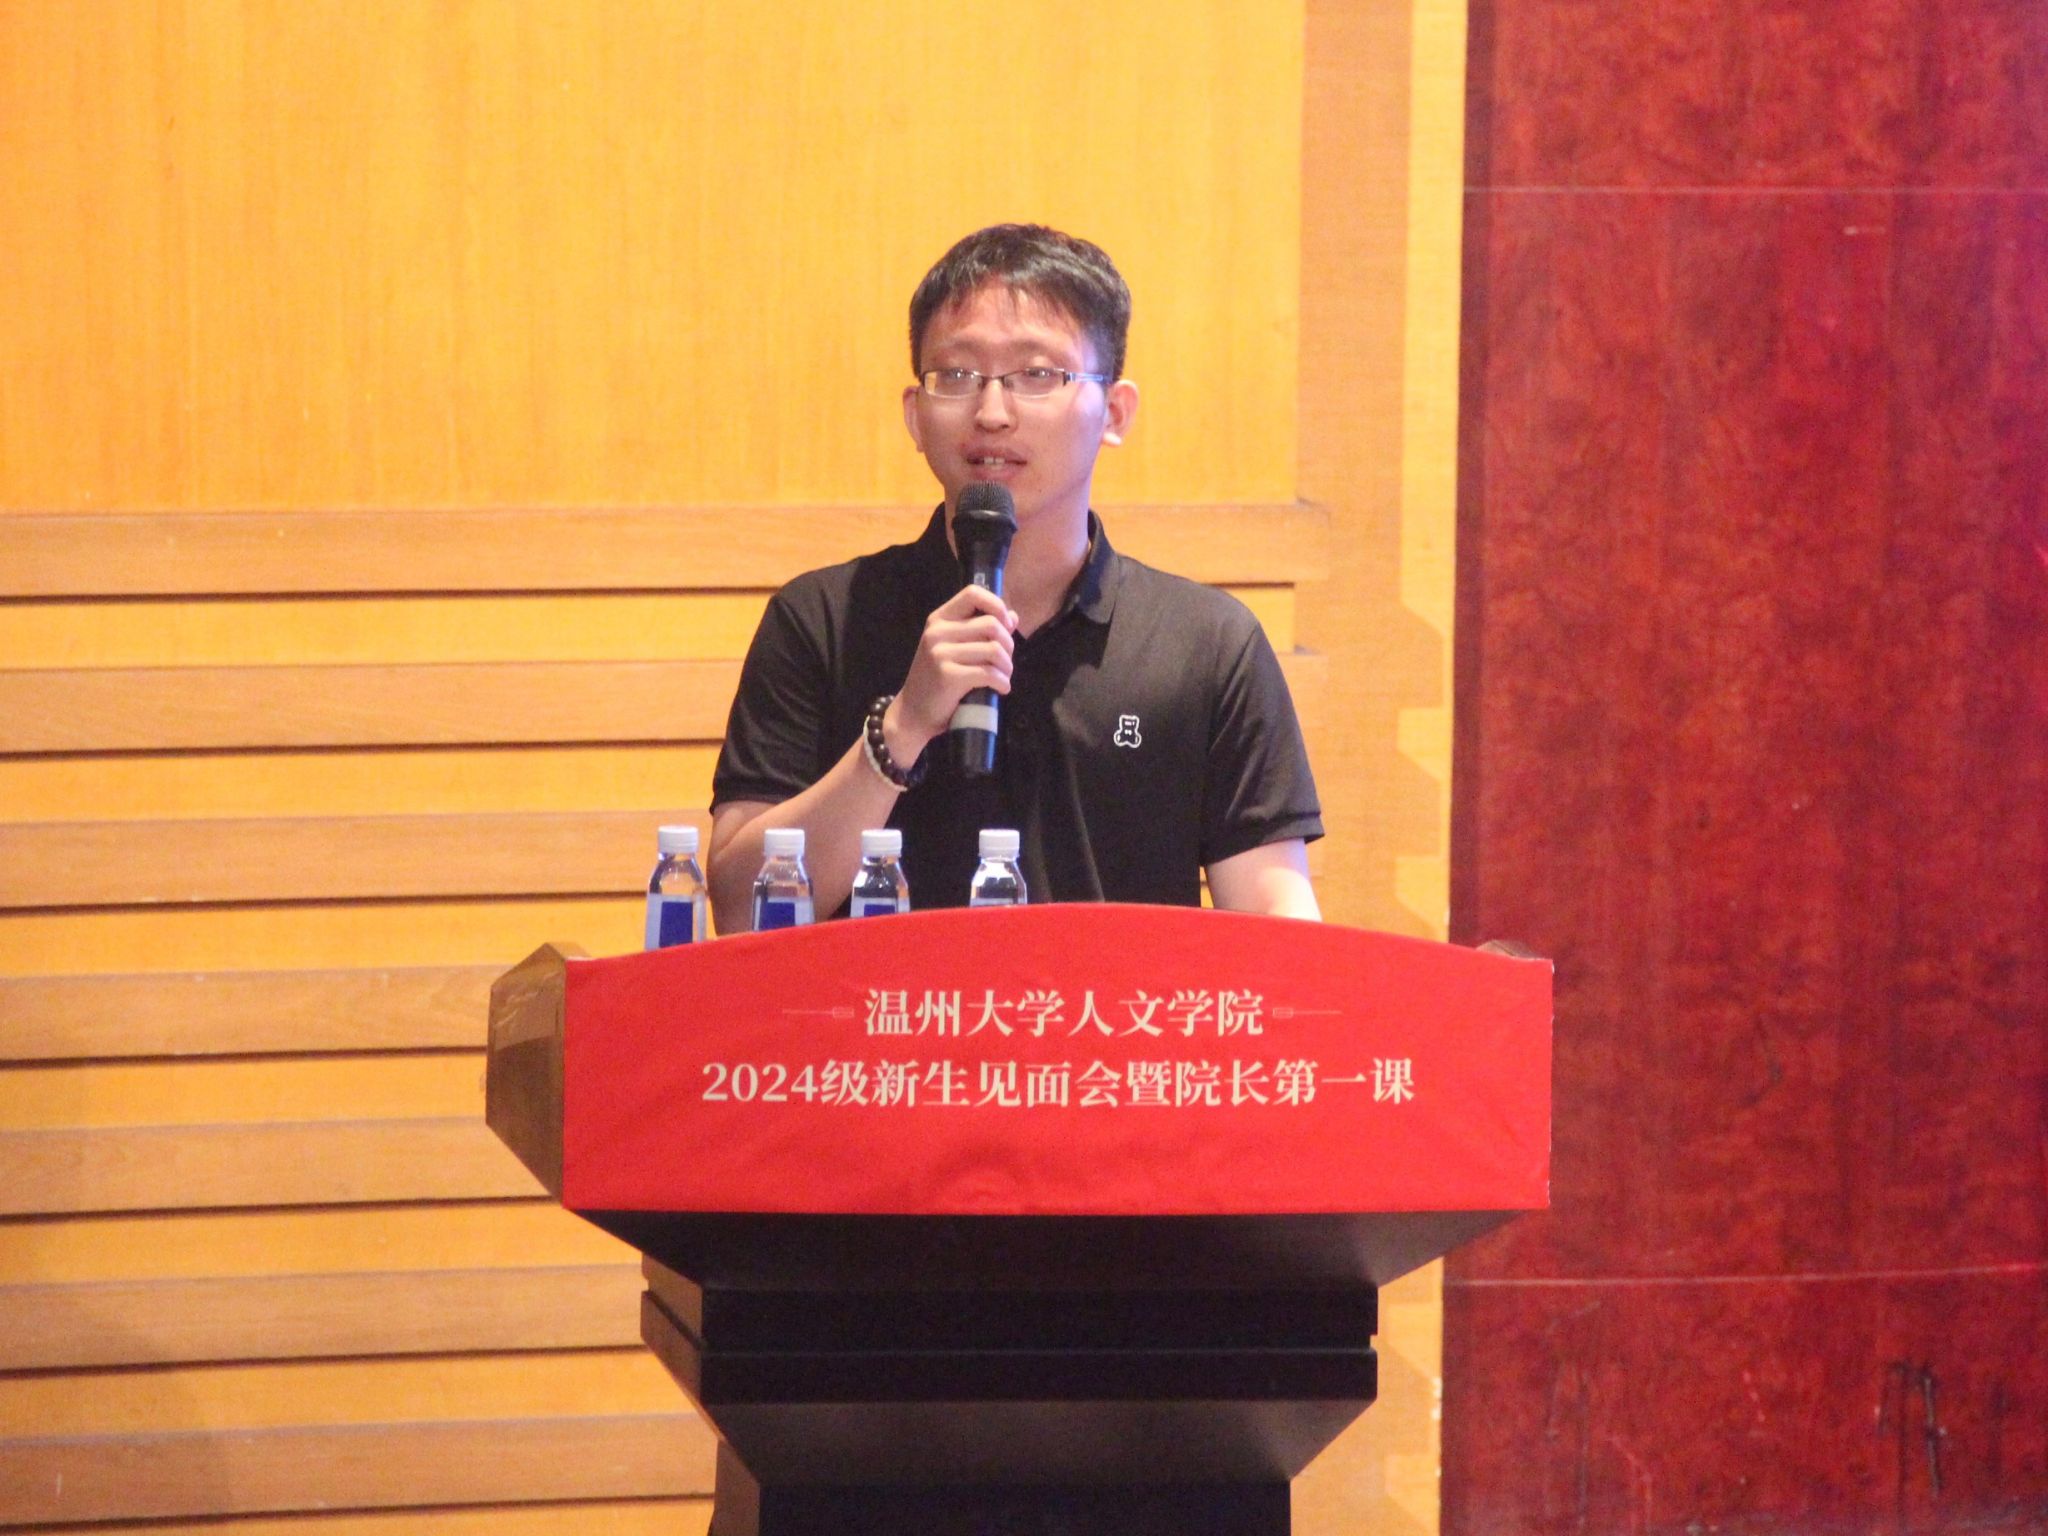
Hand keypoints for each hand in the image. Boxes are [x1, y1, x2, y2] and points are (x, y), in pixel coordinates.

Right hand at [889, 584, 1019, 753]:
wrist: (913, 714)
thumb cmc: (936, 681)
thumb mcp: (953, 649)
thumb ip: (979, 631)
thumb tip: (1012, 616)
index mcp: (939, 619)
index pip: (973, 594)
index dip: (997, 605)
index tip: (1006, 626)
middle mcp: (937, 632)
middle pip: (991, 624)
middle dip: (1008, 644)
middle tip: (1005, 662)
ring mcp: (941, 653)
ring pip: (994, 649)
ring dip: (1007, 666)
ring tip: (1003, 677)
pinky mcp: (948, 676)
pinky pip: (989, 673)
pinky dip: (1002, 682)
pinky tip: (1001, 689)